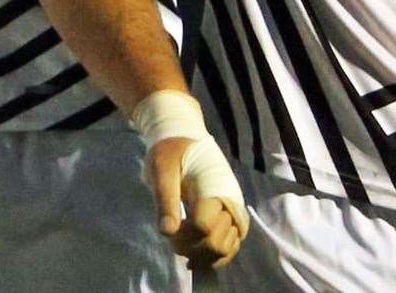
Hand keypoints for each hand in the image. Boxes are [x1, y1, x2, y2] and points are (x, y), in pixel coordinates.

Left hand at [147, 135, 248, 271]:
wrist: (185, 139)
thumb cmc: (171, 151)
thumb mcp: (161, 169)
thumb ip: (165, 200)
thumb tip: (167, 233)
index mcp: (214, 189)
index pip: (203, 228)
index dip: (183, 235)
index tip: (169, 227)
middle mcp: (230, 203)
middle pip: (216, 244)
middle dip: (192, 248)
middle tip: (173, 239)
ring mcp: (233, 212)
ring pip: (225, 250)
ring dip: (202, 255)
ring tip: (183, 245)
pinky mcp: (233, 218)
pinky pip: (230, 246)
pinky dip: (214, 257)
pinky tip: (196, 255)